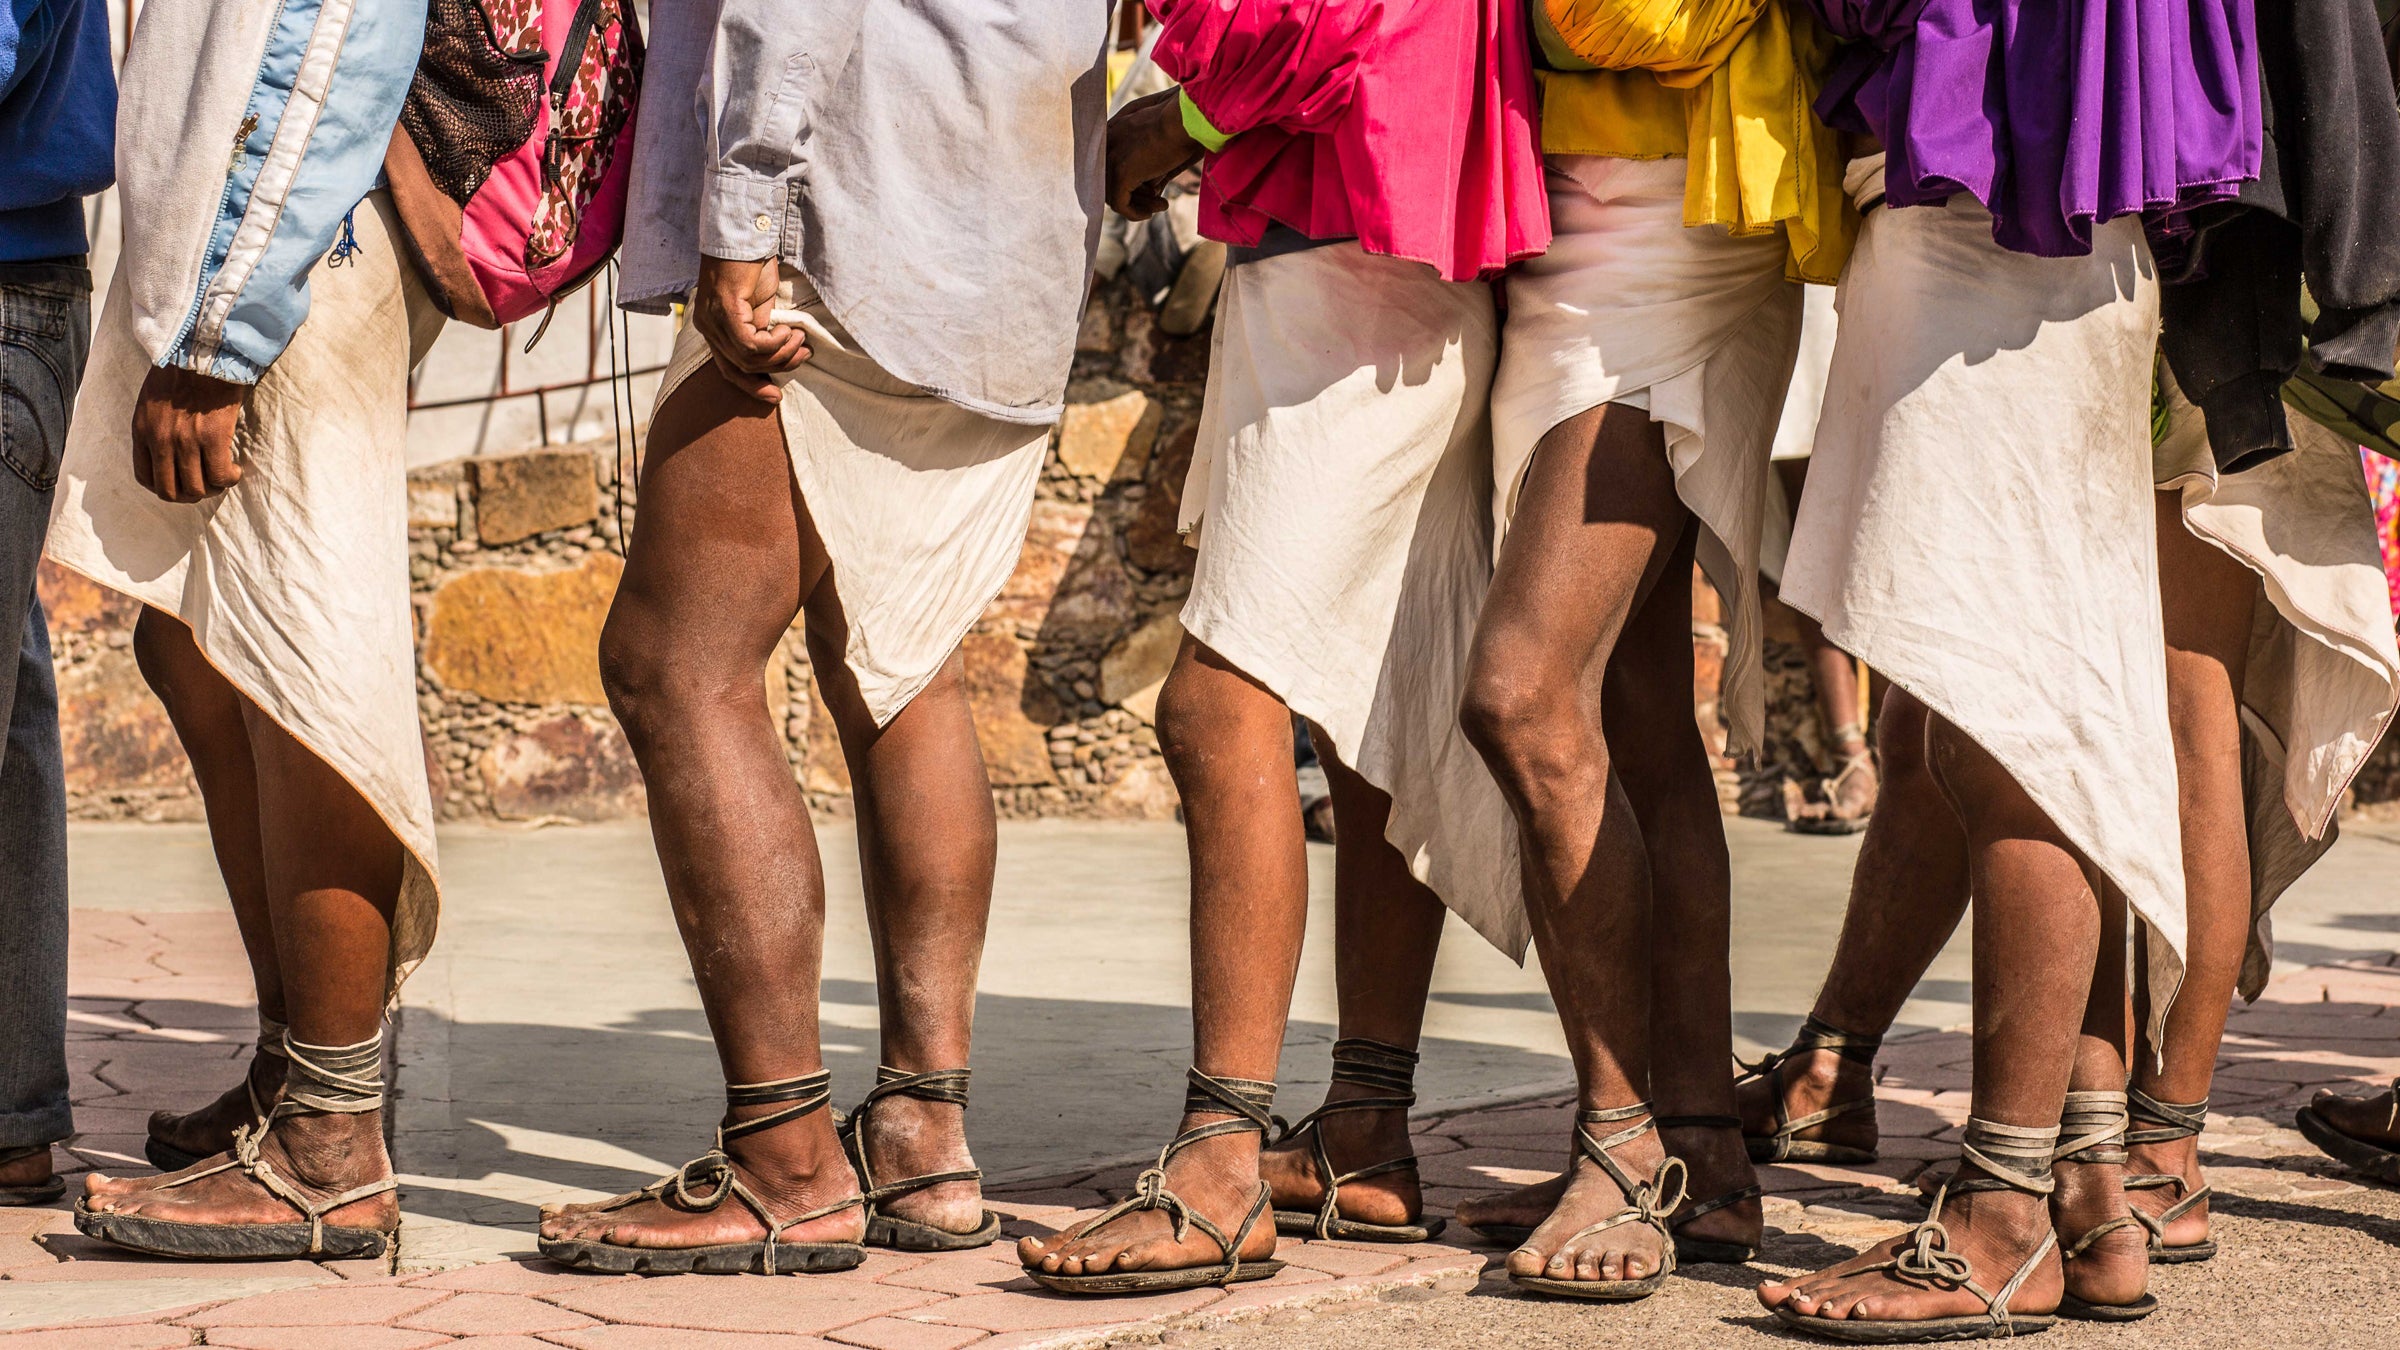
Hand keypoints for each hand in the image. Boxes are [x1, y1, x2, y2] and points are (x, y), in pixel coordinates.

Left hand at [131, 365, 246, 502]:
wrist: (203, 350)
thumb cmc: (182, 370)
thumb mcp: (152, 400)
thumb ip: (155, 427)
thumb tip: (170, 451)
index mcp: (142, 430)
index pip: (145, 477)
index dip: (166, 487)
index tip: (182, 482)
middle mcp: (160, 439)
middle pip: (169, 491)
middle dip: (190, 495)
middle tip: (206, 485)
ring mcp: (185, 440)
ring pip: (196, 488)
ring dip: (212, 489)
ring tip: (223, 475)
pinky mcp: (212, 437)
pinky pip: (219, 475)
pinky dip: (228, 479)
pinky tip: (235, 469)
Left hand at [693, 255, 808, 403]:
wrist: (745, 234)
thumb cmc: (752, 264)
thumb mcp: (757, 304)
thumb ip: (760, 327)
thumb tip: (776, 350)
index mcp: (712, 327)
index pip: (728, 370)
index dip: (752, 386)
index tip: (776, 395)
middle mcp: (707, 327)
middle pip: (739, 369)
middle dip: (775, 370)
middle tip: (803, 356)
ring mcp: (713, 319)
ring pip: (748, 358)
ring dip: (780, 353)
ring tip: (799, 339)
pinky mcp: (725, 310)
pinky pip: (750, 344)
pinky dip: (773, 343)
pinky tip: (787, 331)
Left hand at [1106, 87, 1203, 220]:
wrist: (1188, 117)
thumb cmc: (1184, 124)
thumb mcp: (1162, 141)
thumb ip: (1150, 163)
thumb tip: (1151, 190)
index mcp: (1113, 131)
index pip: (1110, 166)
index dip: (1131, 182)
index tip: (1153, 188)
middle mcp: (1106, 143)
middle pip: (1110, 182)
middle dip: (1135, 195)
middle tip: (1159, 200)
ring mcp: (1111, 158)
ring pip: (1114, 195)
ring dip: (1139, 205)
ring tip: (1162, 205)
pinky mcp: (1120, 173)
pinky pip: (1120, 205)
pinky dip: (1136, 213)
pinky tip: (1157, 208)